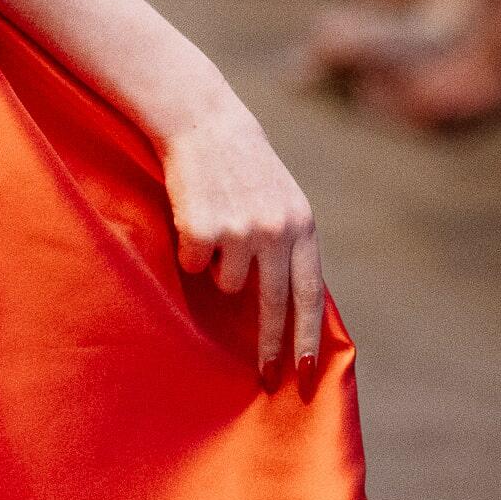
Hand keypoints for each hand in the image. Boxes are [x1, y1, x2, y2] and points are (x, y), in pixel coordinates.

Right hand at [159, 91, 325, 384]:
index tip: (308, 374)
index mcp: (302, 226)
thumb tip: (294, 308)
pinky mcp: (203, 229)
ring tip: (217, 226)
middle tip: (265, 378)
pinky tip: (194, 216)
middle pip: (273, 305)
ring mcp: (239, 231)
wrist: (202, 121)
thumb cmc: (243, 166)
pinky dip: (190, 250)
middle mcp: (276, 231)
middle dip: (269, 347)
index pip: (311, 295)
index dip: (309, 338)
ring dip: (218, 267)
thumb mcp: (283, 201)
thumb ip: (291, 245)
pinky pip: (194, 265)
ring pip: (226, 283)